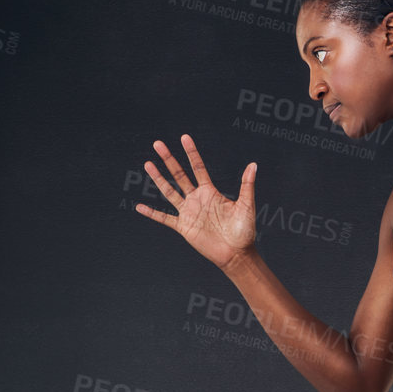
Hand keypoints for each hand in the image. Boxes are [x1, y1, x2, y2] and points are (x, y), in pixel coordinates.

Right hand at [135, 134, 255, 269]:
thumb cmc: (244, 231)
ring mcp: (189, 212)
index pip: (198, 168)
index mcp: (210, 192)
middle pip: (179, 175)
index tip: (184, 137)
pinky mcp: (184, 227)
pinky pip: (164, 219)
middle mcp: (197, 199)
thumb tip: (253, 164)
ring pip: (169, 191)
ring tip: (147, 164)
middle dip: (169, 159)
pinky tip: (139, 207)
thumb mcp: (246, 205)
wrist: (237, 253)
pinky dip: (152, 214)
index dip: (191, 153)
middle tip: (158, 144)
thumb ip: (247, 185)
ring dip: (158, 178)